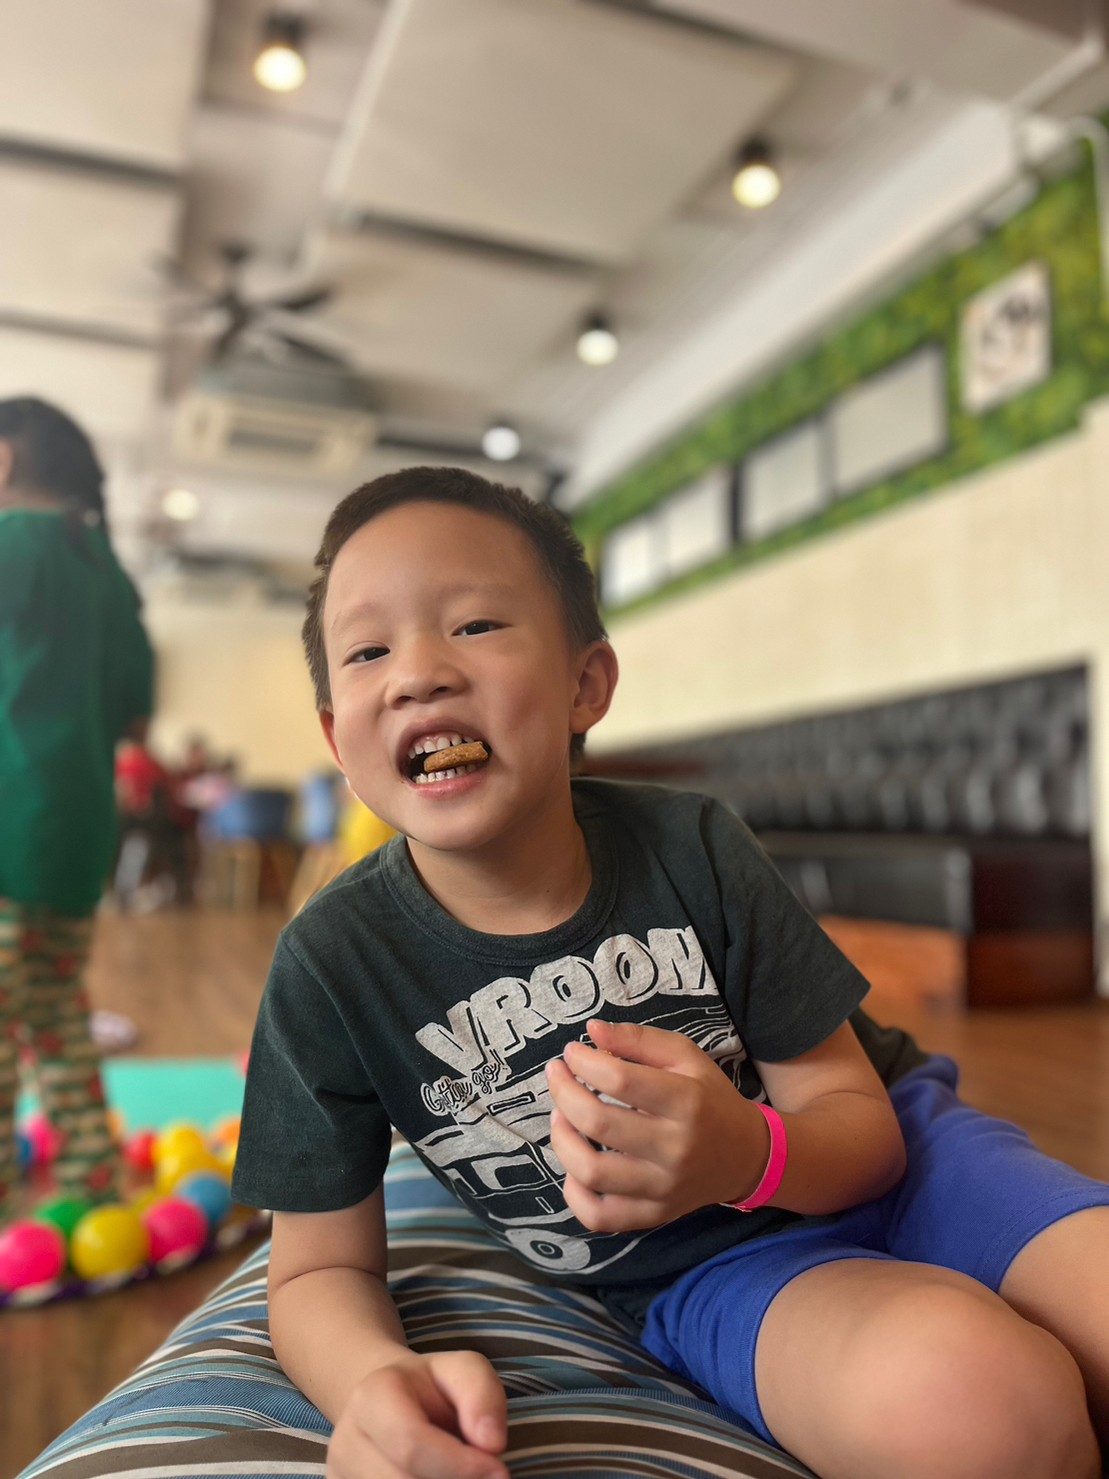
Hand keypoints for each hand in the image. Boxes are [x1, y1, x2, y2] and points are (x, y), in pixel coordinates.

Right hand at [326, 1350, 508, 1478]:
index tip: (500, 1472)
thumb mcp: (463, 1370)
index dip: (460, 1466)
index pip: (411, 1445)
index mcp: (371, 1397)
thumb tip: (491, 1444)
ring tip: (457, 1475)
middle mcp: (346, 1442)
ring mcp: (340, 1478)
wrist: (388, 1403)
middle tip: (483, 1476)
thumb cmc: (431, 1388)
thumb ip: (482, 1395)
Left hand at [546, 1019, 768, 1232]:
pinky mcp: (654, 1215)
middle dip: (564, 1094)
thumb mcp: (685, 1057)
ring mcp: (663, 1188)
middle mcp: (675, 1149)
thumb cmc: (709, 1098)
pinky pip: (600, 1216)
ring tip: (560, 1117)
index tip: (572, 1052)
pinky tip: (573, 1168)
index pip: (620, 1079)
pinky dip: (574, 1195)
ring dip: (562, 1140)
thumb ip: (638, 1040)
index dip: (584, 1062)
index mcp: (686, 1102)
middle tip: (557, 1076)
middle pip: (599, 1124)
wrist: (745, 1155)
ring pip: (592, 1172)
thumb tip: (592, 1032)